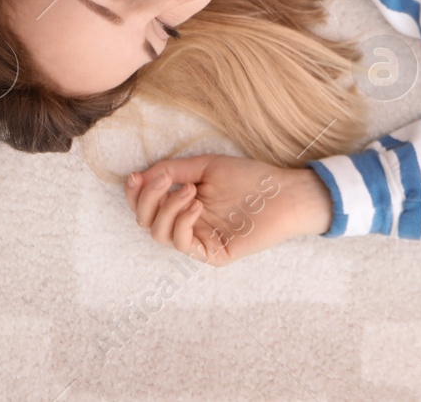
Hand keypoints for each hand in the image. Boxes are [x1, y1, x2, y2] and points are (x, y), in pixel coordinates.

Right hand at [124, 154, 333, 265]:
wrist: (284, 192)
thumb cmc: (250, 179)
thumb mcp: (206, 167)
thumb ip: (174, 170)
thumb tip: (142, 176)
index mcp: (184, 206)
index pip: (147, 207)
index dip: (135, 194)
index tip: (136, 176)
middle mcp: (188, 225)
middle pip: (146, 222)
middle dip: (147, 200)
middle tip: (163, 181)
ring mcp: (200, 241)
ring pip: (160, 235)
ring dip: (167, 209)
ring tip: (190, 191)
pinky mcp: (213, 253)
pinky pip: (183, 244)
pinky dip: (182, 222)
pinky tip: (198, 204)